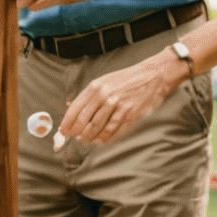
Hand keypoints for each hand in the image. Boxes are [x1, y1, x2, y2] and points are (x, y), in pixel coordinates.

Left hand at [56, 50, 184, 148]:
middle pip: (84, 121)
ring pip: (97, 127)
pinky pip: (113, 130)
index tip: (62, 132)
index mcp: (96, 86)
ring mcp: (117, 104)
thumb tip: (69, 105)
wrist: (153, 76)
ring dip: (89, 137)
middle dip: (76, 133)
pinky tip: (100, 141)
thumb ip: (88, 94)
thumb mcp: (104, 80)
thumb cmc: (126, 80)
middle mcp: (104, 95)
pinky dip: (104, 138)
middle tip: (75, 138)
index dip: (66, 123)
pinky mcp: (129, 113)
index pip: (75, 108)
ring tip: (86, 140)